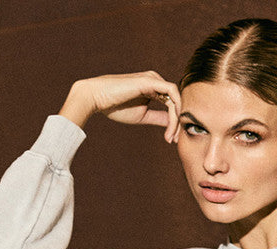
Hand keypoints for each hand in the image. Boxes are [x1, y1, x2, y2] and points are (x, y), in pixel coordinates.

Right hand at [59, 72, 180, 141]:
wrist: (97, 98)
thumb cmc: (115, 107)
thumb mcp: (142, 116)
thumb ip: (158, 118)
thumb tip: (172, 125)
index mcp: (153, 89)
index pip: (171, 104)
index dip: (175, 123)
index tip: (172, 140)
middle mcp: (155, 81)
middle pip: (176, 102)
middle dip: (179, 123)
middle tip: (176, 141)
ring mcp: (153, 79)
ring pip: (176, 98)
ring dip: (177, 119)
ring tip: (172, 136)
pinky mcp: (151, 80)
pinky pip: (171, 92)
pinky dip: (176, 108)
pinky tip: (173, 123)